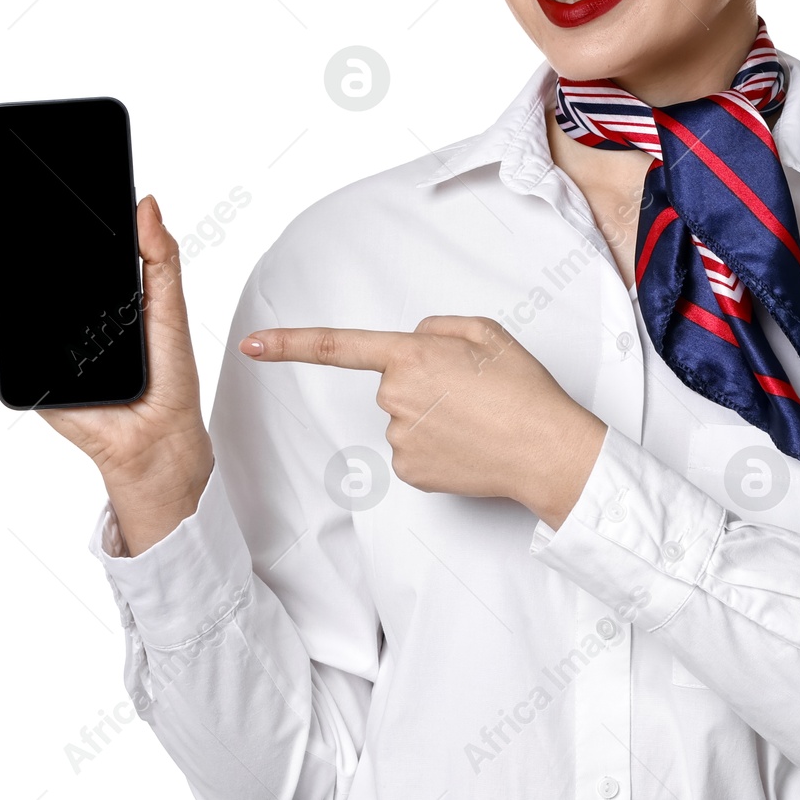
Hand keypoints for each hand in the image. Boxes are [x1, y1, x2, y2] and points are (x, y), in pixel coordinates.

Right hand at [0, 176, 212, 553]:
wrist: (160, 430)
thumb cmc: (167, 372)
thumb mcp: (168, 304)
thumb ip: (159, 255)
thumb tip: (146, 203)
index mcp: (84, 288)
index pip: (45, 242)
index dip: (20, 211)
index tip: (2, 177)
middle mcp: (52, 311)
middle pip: (6, 263)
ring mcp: (32, 342)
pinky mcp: (22, 375)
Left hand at [240, 316, 605, 528]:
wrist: (546, 451)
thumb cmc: (523, 390)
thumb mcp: (487, 332)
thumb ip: (438, 327)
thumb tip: (414, 344)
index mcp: (412, 355)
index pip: (337, 347)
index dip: (289, 344)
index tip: (252, 345)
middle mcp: (396, 397)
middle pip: (393, 381)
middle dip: (423, 381)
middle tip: (471, 390)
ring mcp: (400, 439)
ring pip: (404, 417)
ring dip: (433, 416)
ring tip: (477, 420)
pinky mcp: (409, 471)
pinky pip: (413, 449)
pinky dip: (437, 446)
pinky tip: (468, 445)